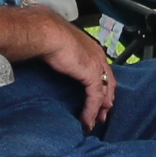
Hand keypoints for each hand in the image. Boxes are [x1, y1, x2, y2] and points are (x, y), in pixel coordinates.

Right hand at [36, 11, 115, 127]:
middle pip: (109, 84)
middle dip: (105, 102)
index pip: (103, 72)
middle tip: (100, 116)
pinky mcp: (92, 75)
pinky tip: (86, 121)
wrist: (47, 32)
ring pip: (104, 93)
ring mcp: (97, 66)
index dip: (102, 87)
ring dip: (98, 110)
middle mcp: (98, 57)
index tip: (98, 100)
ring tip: (92, 124)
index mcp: (92, 49)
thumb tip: (58, 60)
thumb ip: (65, 56)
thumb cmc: (47, 35)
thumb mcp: (60, 46)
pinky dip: (91, 111)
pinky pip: (95, 98)